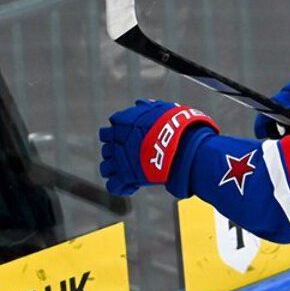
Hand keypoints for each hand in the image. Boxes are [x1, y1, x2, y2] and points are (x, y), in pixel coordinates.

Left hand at [99, 99, 217, 195]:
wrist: (182, 146)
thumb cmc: (177, 126)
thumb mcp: (164, 109)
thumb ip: (148, 107)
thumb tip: (140, 103)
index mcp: (123, 122)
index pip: (112, 125)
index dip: (122, 133)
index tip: (133, 137)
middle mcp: (116, 140)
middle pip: (107, 148)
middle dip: (117, 152)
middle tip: (132, 156)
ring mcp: (119, 160)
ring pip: (106, 167)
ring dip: (115, 170)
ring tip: (129, 172)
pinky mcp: (125, 177)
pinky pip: (114, 186)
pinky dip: (121, 187)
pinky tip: (133, 185)